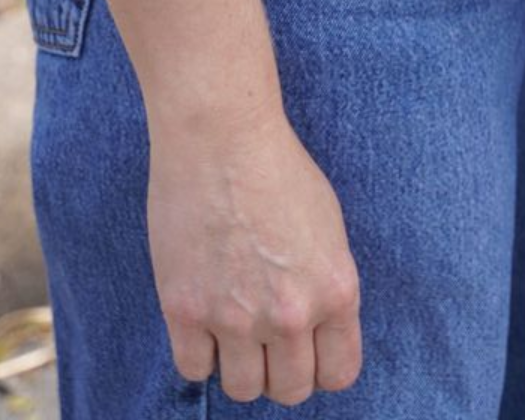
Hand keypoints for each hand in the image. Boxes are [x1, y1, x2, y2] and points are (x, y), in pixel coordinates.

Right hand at [147, 111, 362, 404]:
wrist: (220, 134)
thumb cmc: (277, 168)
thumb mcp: (328, 228)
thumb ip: (325, 286)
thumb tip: (316, 333)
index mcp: (336, 290)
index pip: (339, 374)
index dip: (322, 367)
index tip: (307, 353)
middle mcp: (290, 314)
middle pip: (290, 390)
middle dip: (281, 371)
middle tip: (267, 342)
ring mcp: (235, 317)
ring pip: (243, 390)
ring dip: (240, 367)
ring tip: (234, 331)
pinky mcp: (185, 311)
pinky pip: (194, 371)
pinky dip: (199, 354)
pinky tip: (202, 320)